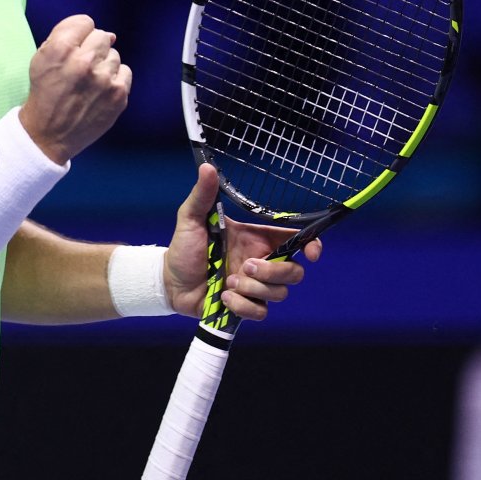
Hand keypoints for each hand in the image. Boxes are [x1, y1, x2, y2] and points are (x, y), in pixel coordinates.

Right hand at [17, 14, 131, 163]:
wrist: (48, 134)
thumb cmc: (45, 93)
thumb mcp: (41, 58)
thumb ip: (68, 36)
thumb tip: (110, 35)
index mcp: (60, 49)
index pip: (85, 22)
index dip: (79, 35)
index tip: (74, 48)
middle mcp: (84, 61)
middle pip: (102, 36)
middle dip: (92, 49)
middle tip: (81, 68)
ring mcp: (104, 79)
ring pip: (114, 55)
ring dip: (103, 65)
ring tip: (89, 83)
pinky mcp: (118, 95)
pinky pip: (125, 72)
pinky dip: (114, 79)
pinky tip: (100, 90)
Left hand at [164, 163, 322, 321]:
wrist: (168, 280)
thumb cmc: (183, 247)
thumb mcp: (191, 218)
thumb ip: (203, 196)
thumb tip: (207, 167)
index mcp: (256, 240)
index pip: (296, 241)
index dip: (312, 246)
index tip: (312, 252)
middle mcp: (261, 264)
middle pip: (295, 272)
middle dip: (273, 272)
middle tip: (245, 266)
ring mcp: (255, 288)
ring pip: (280, 294)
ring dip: (253, 289)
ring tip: (227, 282)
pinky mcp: (245, 307)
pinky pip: (261, 313)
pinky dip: (243, 306)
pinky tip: (223, 297)